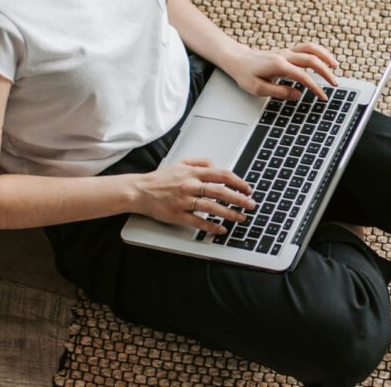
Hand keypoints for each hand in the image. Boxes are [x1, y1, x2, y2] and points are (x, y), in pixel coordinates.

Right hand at [131, 158, 254, 234]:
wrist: (139, 190)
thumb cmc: (160, 178)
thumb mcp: (180, 163)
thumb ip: (199, 162)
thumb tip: (215, 165)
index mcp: (193, 172)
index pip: (221, 175)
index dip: (238, 182)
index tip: (247, 189)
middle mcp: (190, 185)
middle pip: (220, 191)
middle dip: (239, 199)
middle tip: (251, 205)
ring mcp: (184, 200)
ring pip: (211, 207)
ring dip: (229, 213)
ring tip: (240, 218)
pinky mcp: (177, 214)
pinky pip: (197, 221)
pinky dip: (211, 226)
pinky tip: (221, 229)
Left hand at [223, 43, 339, 100]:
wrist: (236, 58)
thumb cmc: (244, 74)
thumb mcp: (257, 88)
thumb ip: (279, 92)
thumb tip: (298, 95)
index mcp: (278, 65)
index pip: (303, 76)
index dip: (315, 87)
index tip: (323, 96)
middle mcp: (284, 55)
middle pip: (311, 59)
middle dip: (326, 72)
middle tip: (335, 84)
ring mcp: (286, 51)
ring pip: (310, 48)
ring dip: (325, 55)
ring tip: (335, 66)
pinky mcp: (286, 51)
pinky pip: (306, 48)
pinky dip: (317, 52)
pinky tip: (323, 60)